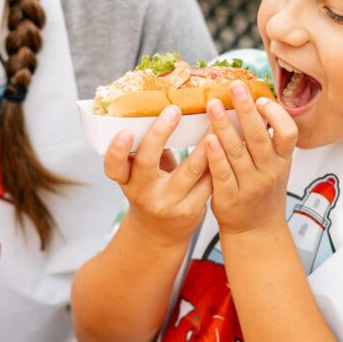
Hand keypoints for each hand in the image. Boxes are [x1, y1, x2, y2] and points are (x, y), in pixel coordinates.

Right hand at [103, 105, 211, 244]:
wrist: (160, 232)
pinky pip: (208, 180)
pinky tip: (229, 142)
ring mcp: (168, 204)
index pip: (114, 167)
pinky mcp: (191, 210)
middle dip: (160, 133)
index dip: (117, 151)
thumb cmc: (151, 190)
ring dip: (204, 143)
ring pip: (190, 169)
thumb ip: (147, 151)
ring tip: (214, 120)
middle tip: (173, 110)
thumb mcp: (140, 174)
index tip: (125, 132)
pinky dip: (219, 159)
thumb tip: (166, 109)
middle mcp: (143, 194)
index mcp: (126, 181)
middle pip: (148, 162)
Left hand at [204, 81, 296, 234]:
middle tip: (234, 87)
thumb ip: (267, 140)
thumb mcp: (275, 165)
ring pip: (237, 152)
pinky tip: (206, 139)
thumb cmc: (263, 190)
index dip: (276, 115)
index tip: (261, 99)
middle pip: (258, 137)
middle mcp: (269, 172)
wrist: (256, 230)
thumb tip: (255, 102)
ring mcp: (250, 186)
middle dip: (246, 109)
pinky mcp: (230, 197)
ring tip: (212, 105)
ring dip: (224, 126)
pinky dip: (215, 155)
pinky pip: (222, 173)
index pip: (288, 133)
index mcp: (283, 160)